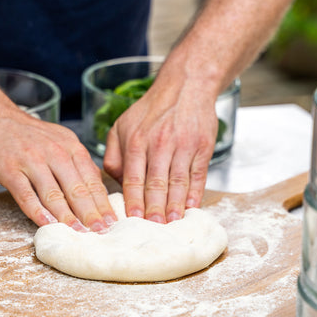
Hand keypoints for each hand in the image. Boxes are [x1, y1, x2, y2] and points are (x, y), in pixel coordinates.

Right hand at [0, 108, 115, 231]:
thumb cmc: (28, 135)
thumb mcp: (60, 140)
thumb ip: (78, 163)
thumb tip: (97, 187)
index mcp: (70, 147)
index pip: (92, 180)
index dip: (103, 204)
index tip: (111, 221)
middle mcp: (54, 153)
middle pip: (77, 189)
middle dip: (91, 214)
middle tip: (101, 231)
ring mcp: (32, 161)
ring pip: (54, 194)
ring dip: (67, 217)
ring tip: (79, 233)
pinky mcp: (10, 170)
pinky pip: (26, 195)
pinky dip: (37, 212)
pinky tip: (47, 224)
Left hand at [102, 78, 217, 222]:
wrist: (186, 86)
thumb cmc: (150, 111)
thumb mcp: (121, 126)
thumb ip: (113, 156)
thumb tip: (114, 184)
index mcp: (136, 141)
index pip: (133, 178)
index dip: (134, 201)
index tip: (132, 220)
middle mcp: (159, 143)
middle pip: (156, 184)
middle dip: (155, 209)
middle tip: (154, 230)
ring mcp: (183, 145)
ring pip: (178, 182)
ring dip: (175, 206)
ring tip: (172, 224)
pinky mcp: (203, 146)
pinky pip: (198, 175)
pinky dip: (195, 193)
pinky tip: (191, 208)